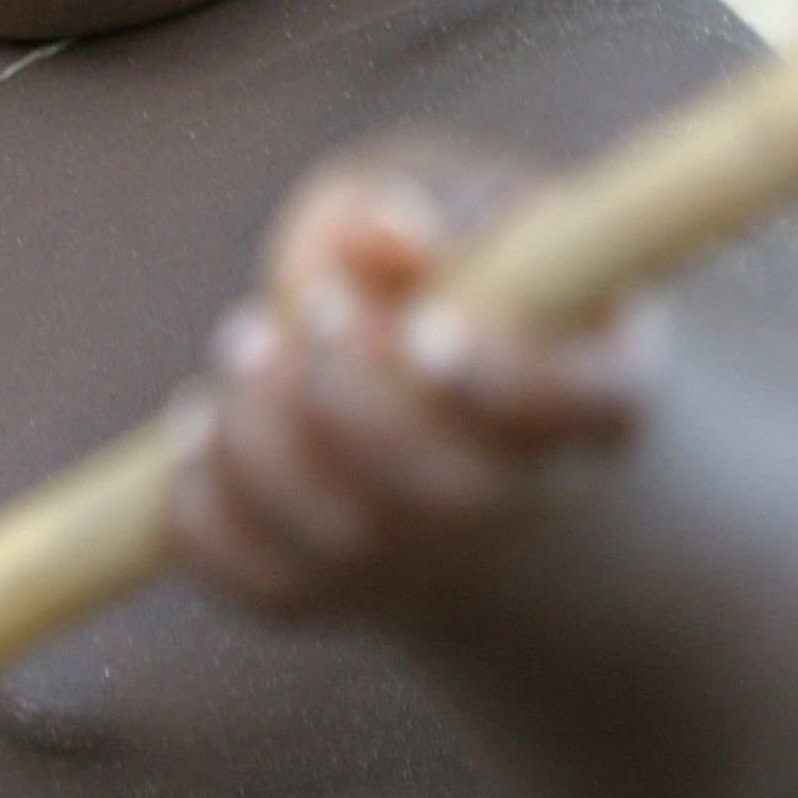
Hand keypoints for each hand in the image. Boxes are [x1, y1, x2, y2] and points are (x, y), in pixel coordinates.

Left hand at [165, 142, 660, 621]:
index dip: (505, 380)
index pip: (587, 406)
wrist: (449, 404)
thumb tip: (380, 230)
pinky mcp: (337, 593)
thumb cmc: (465, 274)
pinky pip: (264, 584)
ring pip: (346, 544)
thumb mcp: (466, 208)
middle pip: (455, 497)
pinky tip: (199, 426)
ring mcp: (431, 563)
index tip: (427, 327)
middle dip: (357, 398)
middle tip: (313, 303)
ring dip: (266, 438)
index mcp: (597, 390)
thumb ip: (429, 203)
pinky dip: (207, 509)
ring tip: (244, 342)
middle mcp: (527, 501)